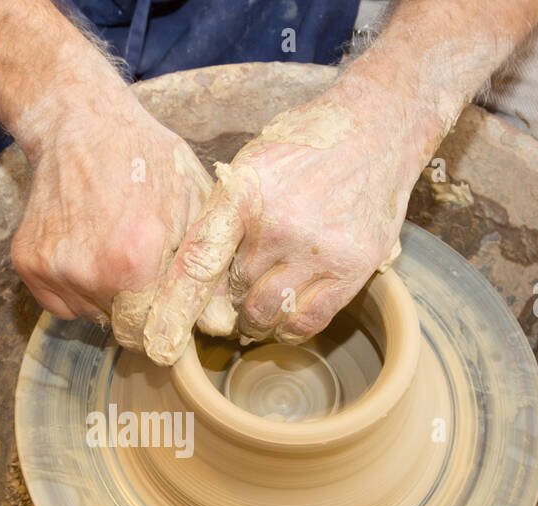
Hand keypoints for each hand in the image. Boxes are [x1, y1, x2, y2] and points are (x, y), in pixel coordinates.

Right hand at [11, 91, 235, 351]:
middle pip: (121, 327)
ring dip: (107, 297)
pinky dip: (78, 287)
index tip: (171, 315)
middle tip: (144, 268)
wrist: (78, 123)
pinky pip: (61, 303)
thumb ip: (205, 268)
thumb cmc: (143, 158)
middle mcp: (89, 271)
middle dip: (138, 309)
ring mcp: (53, 269)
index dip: (166, 326)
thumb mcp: (192, 203)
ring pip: (92, 315)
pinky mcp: (28, 264)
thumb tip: (219, 324)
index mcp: (136, 259)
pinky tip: (87, 248)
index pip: (153, 332)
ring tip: (113, 248)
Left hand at [143, 94, 428, 364]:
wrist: (378, 130)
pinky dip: (286, 328)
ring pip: (264, 312)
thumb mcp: (251, 165)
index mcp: (244, 192)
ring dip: (253, 319)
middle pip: (230, 292)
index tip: (159, 343)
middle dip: (224, 300)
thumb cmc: (302, 149)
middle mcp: (280, 223)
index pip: (199, 260)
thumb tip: (184, 280)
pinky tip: (283, 316)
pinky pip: (305, 321)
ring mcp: (319, 248)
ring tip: (253, 305)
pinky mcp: (352, 268)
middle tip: (227, 295)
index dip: (176, 305)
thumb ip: (220, 217)